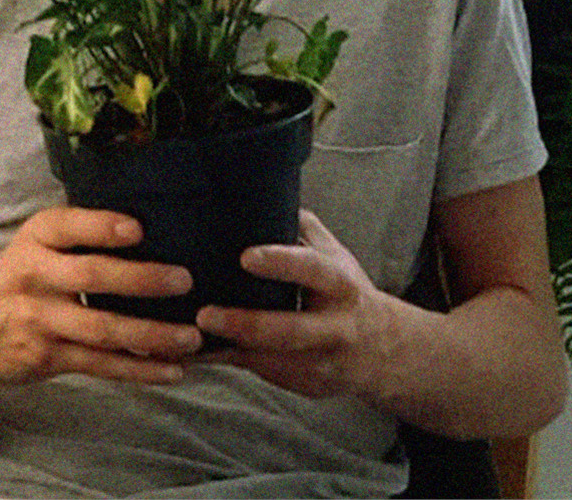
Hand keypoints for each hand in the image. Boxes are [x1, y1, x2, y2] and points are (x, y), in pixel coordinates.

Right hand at [0, 206, 202, 390]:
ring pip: (102, 329)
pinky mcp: (47, 358)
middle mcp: (34, 277)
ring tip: (191, 336)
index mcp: (34, 240)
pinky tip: (172, 370)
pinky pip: (100, 365)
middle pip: (91, 277)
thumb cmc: (16, 278)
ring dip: (151, 334)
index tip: (138, 228)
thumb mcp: (32, 245)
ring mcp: (40, 321)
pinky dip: (139, 369)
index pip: (66, 226)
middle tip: (184, 280)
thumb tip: (150, 226)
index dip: (102, 226)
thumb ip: (77, 236)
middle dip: (141, 279)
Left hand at [194, 209, 387, 399]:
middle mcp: (331, 326)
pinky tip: (188, 357)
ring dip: (226, 349)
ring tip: (187, 338)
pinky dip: (222, 364)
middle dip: (246, 324)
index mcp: (338, 284)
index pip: (310, 269)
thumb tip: (264, 190)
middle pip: (288, 329)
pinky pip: (255, 372)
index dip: (280, 263)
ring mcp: (316, 360)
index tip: (245, 257)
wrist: (384, 351)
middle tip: (204, 315)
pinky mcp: (299, 381)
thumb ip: (301, 228)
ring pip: (268, 360)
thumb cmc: (345, 291)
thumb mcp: (334, 254)